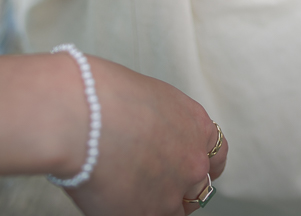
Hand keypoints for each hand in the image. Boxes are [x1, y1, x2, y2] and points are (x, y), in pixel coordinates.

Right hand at [0, 53, 226, 215]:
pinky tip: (114, 198)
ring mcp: (172, 194)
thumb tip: (152, 138)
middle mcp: (193, 162)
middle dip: (178, 188)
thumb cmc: (106, 96)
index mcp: (197, 126)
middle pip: (198, 188)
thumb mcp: (151, 98)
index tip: (188, 170)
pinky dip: (133, 212)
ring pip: (174, 211)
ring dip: (156, 204)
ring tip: (128, 190)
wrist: (85, 118)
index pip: (216, 156)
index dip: (202, 166)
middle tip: (153, 183)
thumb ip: (164, 124)